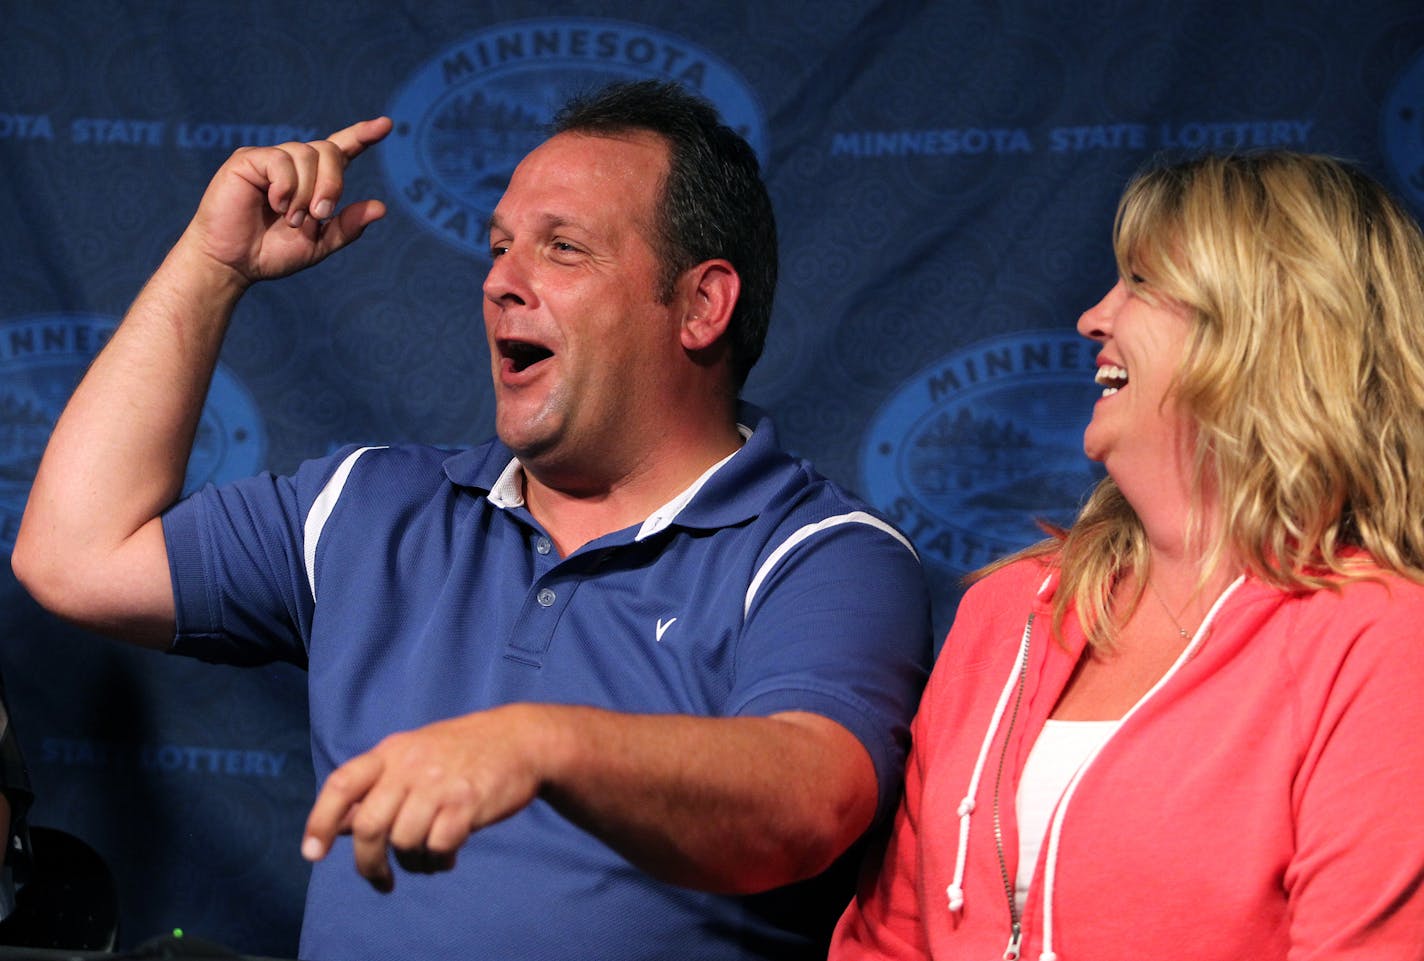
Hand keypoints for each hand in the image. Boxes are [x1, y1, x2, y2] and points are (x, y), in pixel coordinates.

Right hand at [179, 116, 392, 287]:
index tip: (386, 125)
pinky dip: (286, 187)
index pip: (342, 149)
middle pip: (329, 150)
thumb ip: (348, 226)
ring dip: (306, 192)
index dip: (363, 135)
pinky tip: (276, 205)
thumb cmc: (272, 253)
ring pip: (307, 155)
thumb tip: (381, 207)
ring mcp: (270, 159)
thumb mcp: (319, 244)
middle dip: (332, 183)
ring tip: (291, 218)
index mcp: (313, 180)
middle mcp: (293, 164)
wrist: (235, 263)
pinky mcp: (247, 159)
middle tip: (320, 215)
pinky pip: (280, 160)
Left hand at [301, 704, 551, 892]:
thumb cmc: (461, 753)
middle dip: (370, 865)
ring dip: (413, 863)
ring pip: (405, 842)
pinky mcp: (467, 803)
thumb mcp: (414, 755)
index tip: (313, 853)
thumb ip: (378, 786)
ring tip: (429, 857)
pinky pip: (438, 847)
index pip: (342, 784)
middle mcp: (411, 766)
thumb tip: (341, 825)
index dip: (320, 820)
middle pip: (370, 826)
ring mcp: (439, 784)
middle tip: (380, 880)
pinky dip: (438, 861)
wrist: (520, 740)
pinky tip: (449, 854)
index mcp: (391, 752)